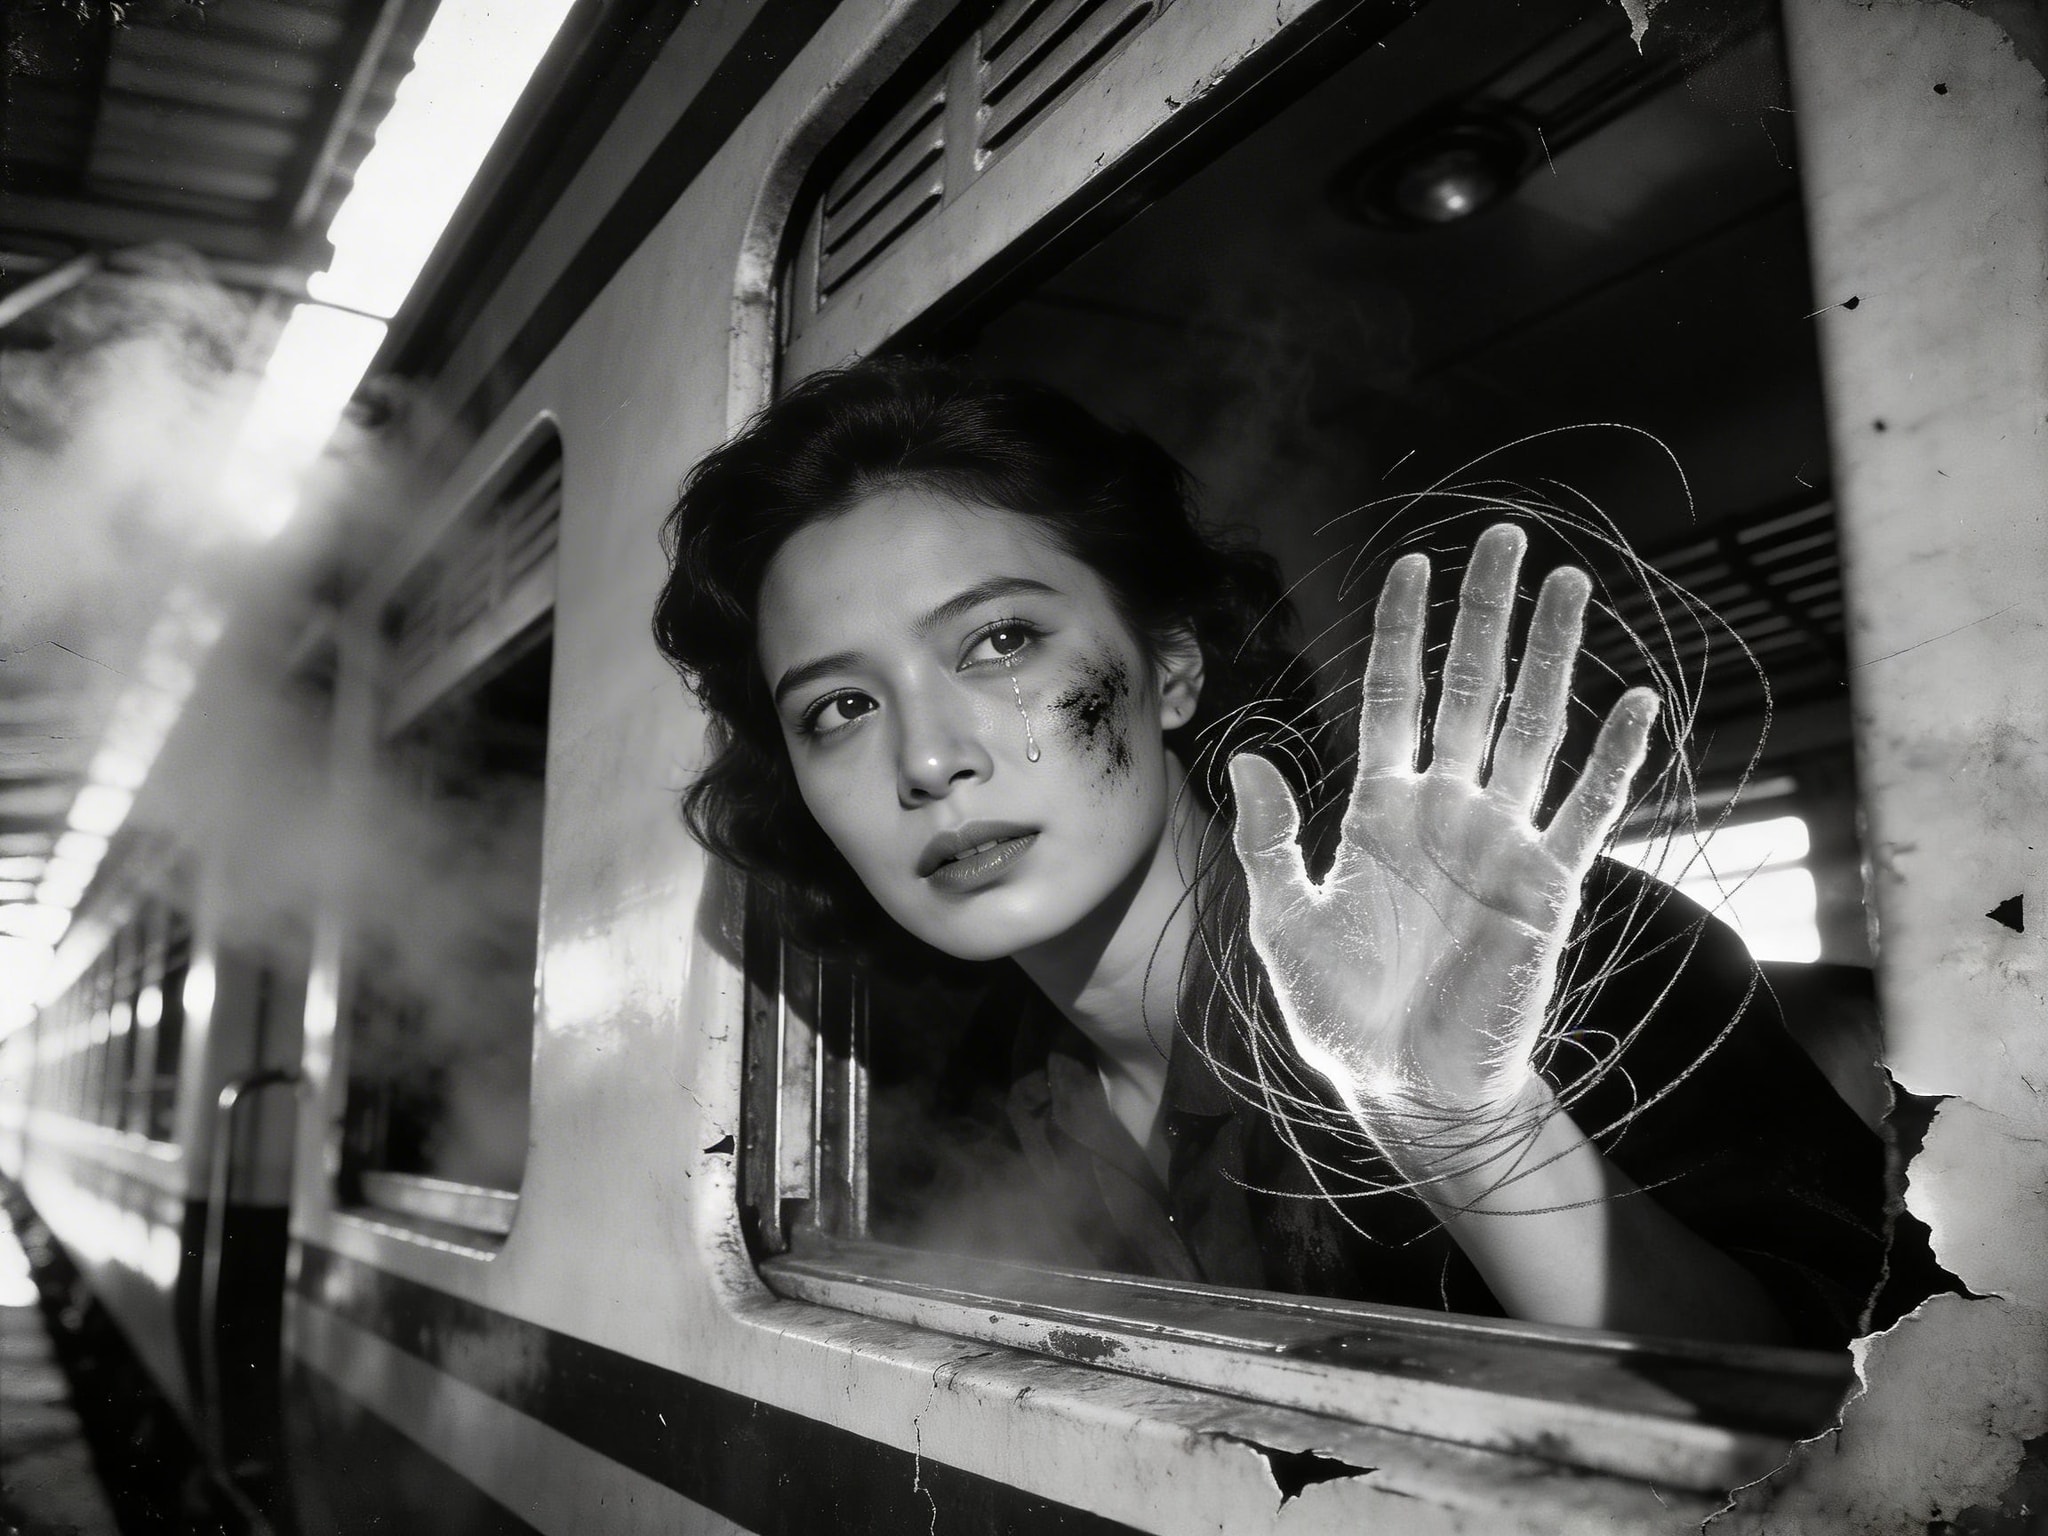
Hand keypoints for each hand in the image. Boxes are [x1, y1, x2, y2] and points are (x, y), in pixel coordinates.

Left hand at [1227, 525, 1657, 1163]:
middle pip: (1469, 691)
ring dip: (1551, 659)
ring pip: (1531, 730)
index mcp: (1378, 810)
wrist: (1408, 1088)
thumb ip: (1270, 841)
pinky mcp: (1547, 886)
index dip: (1403, 633)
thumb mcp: (1283, 924)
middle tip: (1506, 539)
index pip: (1393, 698)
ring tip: (1569, 584)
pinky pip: (1587, 811)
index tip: (1415, 563)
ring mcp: (1500, 841)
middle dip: (1485, 617)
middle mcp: (1444, 810)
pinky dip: (1613, 760)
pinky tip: (1636, 701)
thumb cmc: (1340, 1009)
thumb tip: (1243, 755)